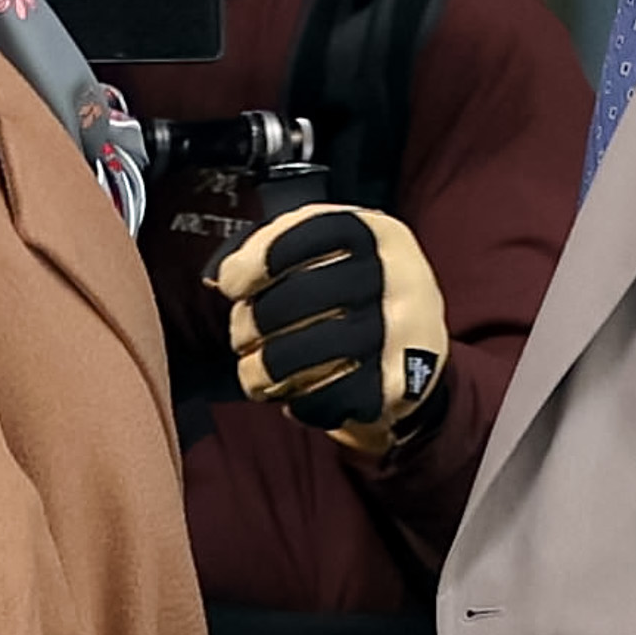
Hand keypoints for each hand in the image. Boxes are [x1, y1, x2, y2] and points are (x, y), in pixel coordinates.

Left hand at [211, 205, 449, 457]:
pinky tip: (293, 396)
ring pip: (312, 352)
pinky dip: (300, 402)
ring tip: (254, 374)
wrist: (416, 349)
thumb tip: (218, 277)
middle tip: (241, 337)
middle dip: (253, 322)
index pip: (312, 232)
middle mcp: (402, 275)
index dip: (259, 259)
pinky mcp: (404, 385)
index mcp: (378, 233)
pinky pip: (331, 397)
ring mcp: (407, 331)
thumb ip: (268, 248)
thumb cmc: (349, 293)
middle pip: (305, 295)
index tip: (233, 286)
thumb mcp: (321, 252)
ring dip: (263, 370)